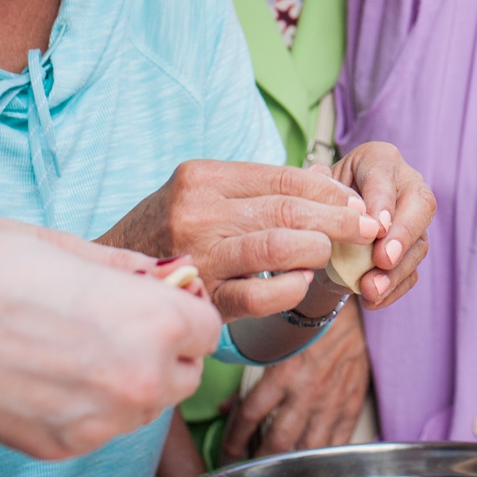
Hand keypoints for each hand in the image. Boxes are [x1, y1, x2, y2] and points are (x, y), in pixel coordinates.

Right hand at [0, 220, 219, 456]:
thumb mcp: (64, 245)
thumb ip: (122, 267)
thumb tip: (155, 273)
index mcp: (153, 321)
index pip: (206, 327)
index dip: (182, 308)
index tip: (157, 298)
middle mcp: (139, 380)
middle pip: (184, 373)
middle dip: (164, 349)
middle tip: (117, 322)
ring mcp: (100, 422)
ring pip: (144, 407)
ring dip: (128, 381)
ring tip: (75, 347)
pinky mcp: (60, 447)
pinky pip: (100, 428)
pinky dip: (87, 406)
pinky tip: (47, 373)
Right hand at [98, 160, 383, 318]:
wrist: (109, 276)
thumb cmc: (166, 229)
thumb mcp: (201, 192)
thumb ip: (256, 187)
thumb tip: (326, 184)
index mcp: (201, 177)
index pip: (281, 178)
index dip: (327, 191)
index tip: (355, 202)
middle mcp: (197, 213)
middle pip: (286, 210)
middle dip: (336, 219)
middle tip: (366, 228)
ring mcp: (198, 257)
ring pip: (277, 248)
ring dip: (317, 250)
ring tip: (331, 253)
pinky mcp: (201, 299)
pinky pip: (260, 296)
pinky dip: (290, 289)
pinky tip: (301, 283)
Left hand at [221, 303, 370, 458]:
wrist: (348, 308)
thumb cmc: (306, 324)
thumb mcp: (273, 343)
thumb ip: (250, 379)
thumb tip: (227, 408)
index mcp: (283, 374)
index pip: (249, 416)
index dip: (233, 440)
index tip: (226, 453)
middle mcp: (306, 392)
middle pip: (277, 441)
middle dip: (260, 461)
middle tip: (250, 472)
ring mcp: (331, 401)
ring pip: (308, 449)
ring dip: (290, 466)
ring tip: (278, 474)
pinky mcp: (352, 405)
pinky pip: (337, 443)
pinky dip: (323, 459)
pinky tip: (311, 466)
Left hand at [328, 142, 435, 307]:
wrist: (325, 227)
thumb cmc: (321, 199)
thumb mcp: (314, 188)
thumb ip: (316, 185)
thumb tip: (319, 180)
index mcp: (380, 160)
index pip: (386, 176)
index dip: (383, 202)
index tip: (376, 228)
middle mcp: (406, 184)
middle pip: (421, 204)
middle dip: (403, 234)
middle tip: (384, 258)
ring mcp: (414, 219)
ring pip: (419, 243)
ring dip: (397, 270)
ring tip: (371, 289)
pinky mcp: (412, 251)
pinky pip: (413, 271)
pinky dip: (394, 288)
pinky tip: (374, 299)